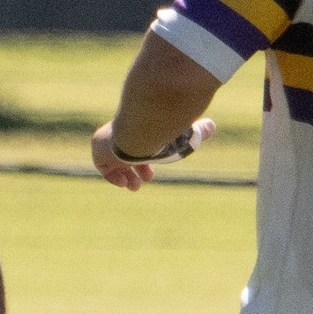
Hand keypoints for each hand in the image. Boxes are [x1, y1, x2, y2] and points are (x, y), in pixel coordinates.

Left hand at [92, 115, 215, 188]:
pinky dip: (112, 177)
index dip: (145, 160)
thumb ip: (196, 131)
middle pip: (123, 155)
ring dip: (124, 177)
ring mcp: (108, 142)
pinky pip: (102, 167)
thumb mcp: (182, 135)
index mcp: (137, 129)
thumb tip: (214, 125)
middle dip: (134, 170)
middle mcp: (120, 134)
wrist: (140, 131)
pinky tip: (124, 183)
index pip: (137, 145)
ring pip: (112, 162)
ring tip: (135, 187)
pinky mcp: (99, 151)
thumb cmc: (163, 134)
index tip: (152, 172)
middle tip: (144, 182)